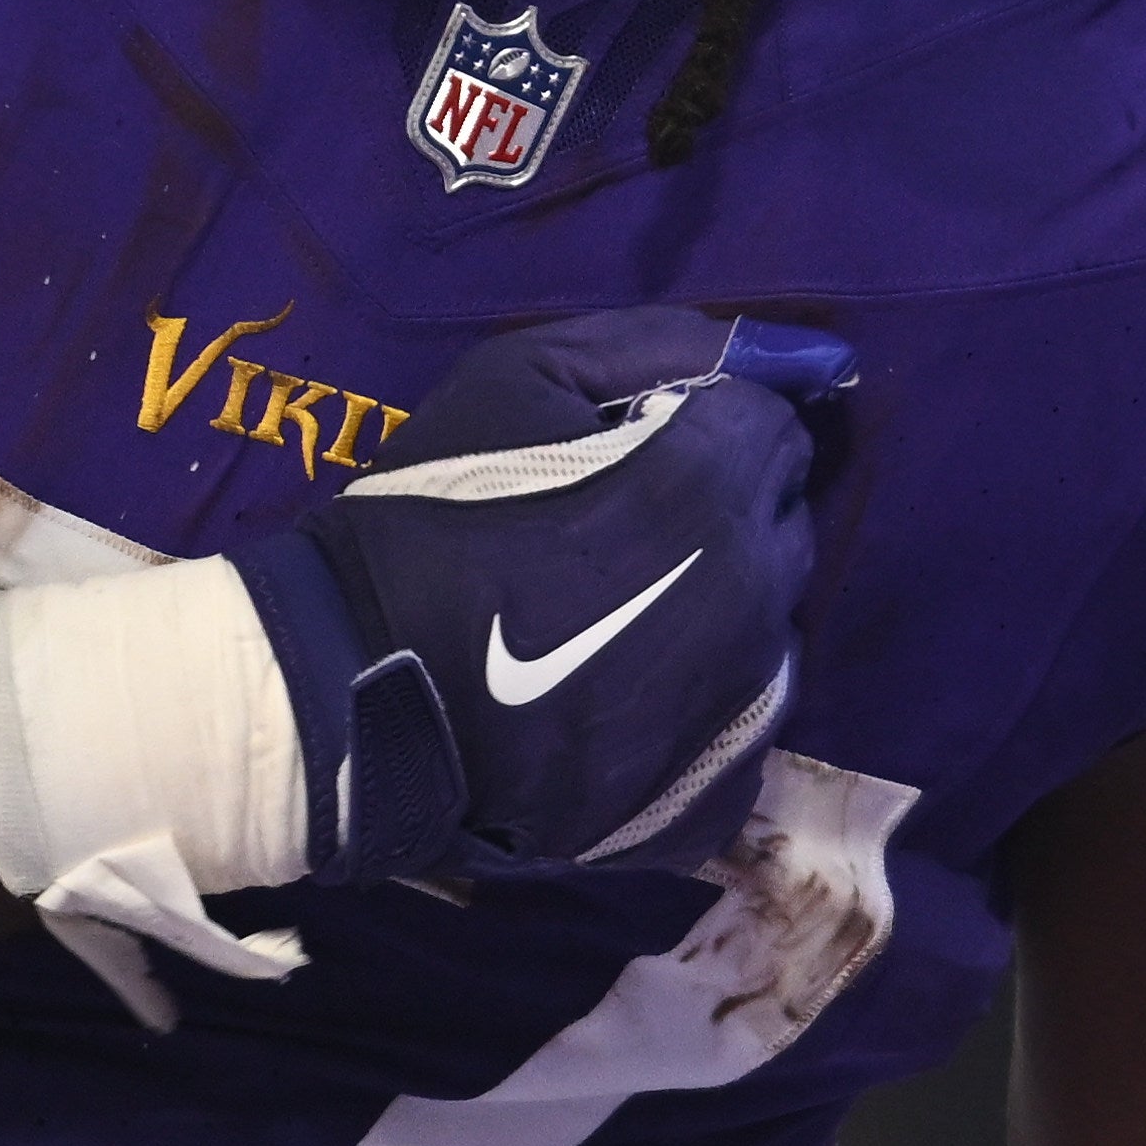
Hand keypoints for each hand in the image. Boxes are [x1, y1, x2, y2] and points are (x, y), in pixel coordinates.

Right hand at [237, 310, 853, 880]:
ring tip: (614, 621)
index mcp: (712, 484)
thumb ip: (665, 343)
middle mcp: (750, 596)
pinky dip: (702, 715)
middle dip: (724, 512)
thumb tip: (801, 354)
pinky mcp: (706, 802)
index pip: (776, 430)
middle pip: (783, 528)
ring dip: (719, 613)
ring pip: (771, 633)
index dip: (710, 426)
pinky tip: (622, 705)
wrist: (344, 691)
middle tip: (618, 531)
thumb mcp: (520, 374)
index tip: (641, 448)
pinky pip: (744, 736)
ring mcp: (735, 711)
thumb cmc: (425, 514)